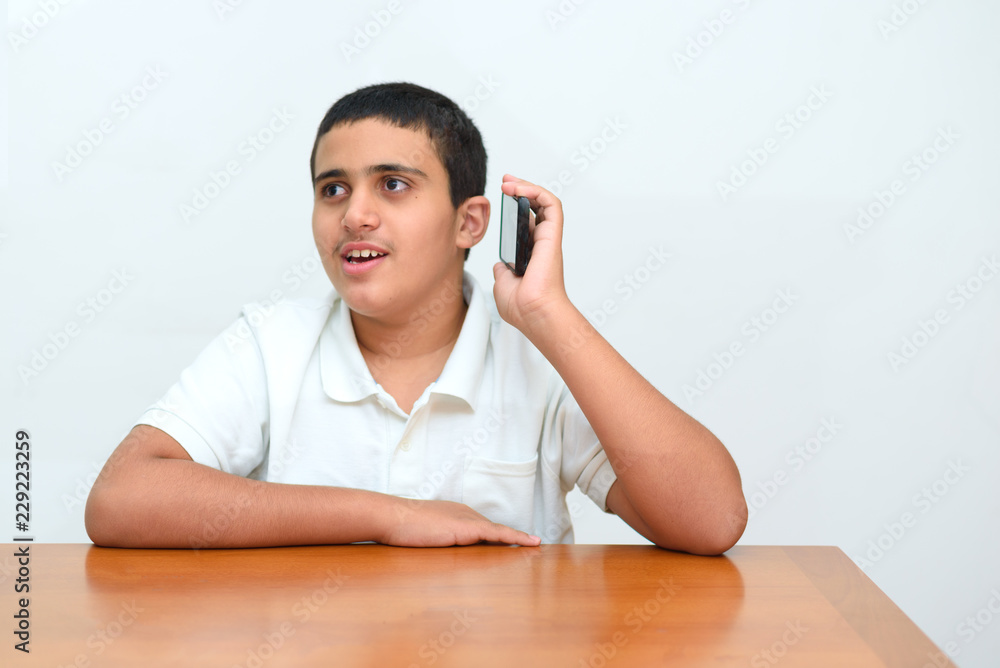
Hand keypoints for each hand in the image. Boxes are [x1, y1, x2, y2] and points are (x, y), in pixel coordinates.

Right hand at [380, 498, 540, 546]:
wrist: (392, 517)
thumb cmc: (400, 527)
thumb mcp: (422, 534)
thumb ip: (435, 539)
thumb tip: (437, 548)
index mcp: (455, 514)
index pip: (481, 528)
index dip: (498, 535)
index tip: (512, 541)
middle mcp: (465, 513)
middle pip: (493, 530)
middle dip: (512, 538)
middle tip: (532, 545)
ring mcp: (467, 519)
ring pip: (499, 532)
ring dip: (517, 540)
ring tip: (536, 545)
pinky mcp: (468, 528)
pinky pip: (498, 533)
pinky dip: (516, 538)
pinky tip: (531, 543)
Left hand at [492, 174, 571, 335]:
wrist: (534, 314)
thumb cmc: (522, 307)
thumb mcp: (503, 285)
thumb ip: (503, 272)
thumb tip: (501, 265)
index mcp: (530, 256)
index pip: (526, 224)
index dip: (515, 208)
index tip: (500, 197)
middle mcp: (541, 245)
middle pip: (535, 209)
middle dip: (521, 190)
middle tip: (505, 182)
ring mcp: (547, 239)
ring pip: (544, 202)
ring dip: (527, 187)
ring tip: (508, 182)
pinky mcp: (552, 235)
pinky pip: (551, 204)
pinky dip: (537, 191)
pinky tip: (519, 189)